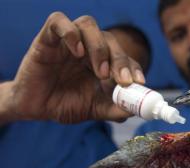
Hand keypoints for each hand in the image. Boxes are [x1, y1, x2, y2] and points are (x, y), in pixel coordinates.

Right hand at [7, 12, 144, 123]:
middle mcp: (88, 49)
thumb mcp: (95, 110)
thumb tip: (134, 110)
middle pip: (110, 39)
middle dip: (120, 60)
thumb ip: (115, 109)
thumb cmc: (65, 105)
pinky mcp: (47, 38)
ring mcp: (69, 42)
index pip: (124, 57)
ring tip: (100, 72)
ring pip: (89, 25)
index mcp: (103, 63)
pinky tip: (77, 52)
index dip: (134, 66)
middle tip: (122, 80)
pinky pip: (58, 21)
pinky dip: (70, 32)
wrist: (35, 109)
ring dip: (100, 47)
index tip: (139, 82)